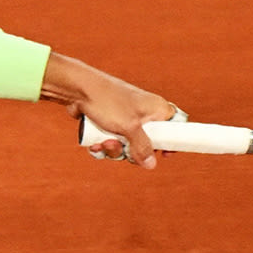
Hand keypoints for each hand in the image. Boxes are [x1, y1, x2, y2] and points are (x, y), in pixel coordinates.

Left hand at [66, 71, 180, 170]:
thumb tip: (151, 164)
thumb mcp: (129, 127)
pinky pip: (112, 142)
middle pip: (148, 144)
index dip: (171, 142)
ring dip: (114, 150)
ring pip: (127, 145)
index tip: (164, 154)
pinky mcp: (110, 123)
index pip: (175, 128)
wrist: (76, 88)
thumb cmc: (107, 101)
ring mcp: (126, 119)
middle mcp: (144, 114)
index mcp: (157, 109)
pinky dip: (104, 146)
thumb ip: (142, 147)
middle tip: (123, 148)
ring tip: (103, 142)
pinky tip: (94, 144)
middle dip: (132, 152)